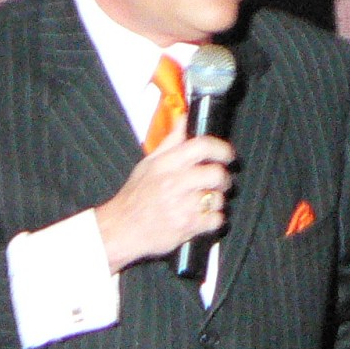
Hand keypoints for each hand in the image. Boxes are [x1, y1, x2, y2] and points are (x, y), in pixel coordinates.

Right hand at [95, 120, 236, 271]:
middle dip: (224, 178)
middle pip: (216, 173)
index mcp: (166, 164)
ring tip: (204, 202)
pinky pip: (216, 219)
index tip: (227, 154)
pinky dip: (214, 219)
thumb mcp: (148, 164)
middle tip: (219, 182)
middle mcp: (175, 183)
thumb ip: (170, 142)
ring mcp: (182, 205)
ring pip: (218, 198)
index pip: (202, 146)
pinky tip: (203, 217)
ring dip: (216, 201)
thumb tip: (184, 120)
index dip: (221, 148)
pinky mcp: (187, 226)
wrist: (122, 228)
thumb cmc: (135, 196)